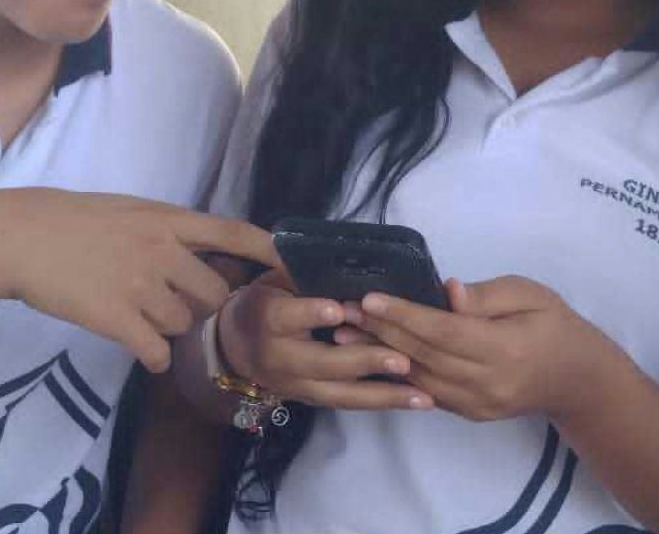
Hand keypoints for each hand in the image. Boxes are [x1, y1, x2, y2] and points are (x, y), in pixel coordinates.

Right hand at [0, 188, 279, 373]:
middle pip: (215, 295)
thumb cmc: (71, 220)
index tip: (293, 264)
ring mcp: (140, 285)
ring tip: (137, 314)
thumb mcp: (129, 210)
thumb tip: (201, 254)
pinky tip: (137, 345)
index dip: (268, 250)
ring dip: (168, 328)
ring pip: (183, 324)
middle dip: (201, 306)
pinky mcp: (116, 318)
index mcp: (167, 220)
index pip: (233, 232)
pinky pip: (157, 352)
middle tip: (171, 303)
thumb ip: (166, 230)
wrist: (17, 237)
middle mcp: (162, 250)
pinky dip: (152, 355)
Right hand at [218, 272, 431, 410]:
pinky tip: (415, 401)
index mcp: (267, 318)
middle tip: (401, 359)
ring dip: (384, 395)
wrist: (236, 346)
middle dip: (364, 361)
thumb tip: (346, 255)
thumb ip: (305, 274)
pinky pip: (348, 404)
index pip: (287, 317)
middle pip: (322, 363)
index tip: (338, 310)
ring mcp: (296, 385)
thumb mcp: (276, 279)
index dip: (312, 314)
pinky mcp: (312, 400)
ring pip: (341, 394)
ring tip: (422, 397)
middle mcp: (279, 358)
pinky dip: (382, 403)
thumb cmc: (266, 300)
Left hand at [353, 276, 624, 423]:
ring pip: (419, 378)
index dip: (404, 315)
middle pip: (424, 356)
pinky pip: (427, 392)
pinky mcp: (469, 414)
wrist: (576, 379)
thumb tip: (449, 292)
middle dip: (380, 333)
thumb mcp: (531, 294)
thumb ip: (488, 296)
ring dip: (379, 356)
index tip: (369, 299)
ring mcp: (477, 404)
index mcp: (505, 349)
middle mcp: (487, 382)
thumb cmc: (554, 325)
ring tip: (344, 334)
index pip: (444, 331)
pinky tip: (370, 358)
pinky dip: (397, 375)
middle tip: (342, 312)